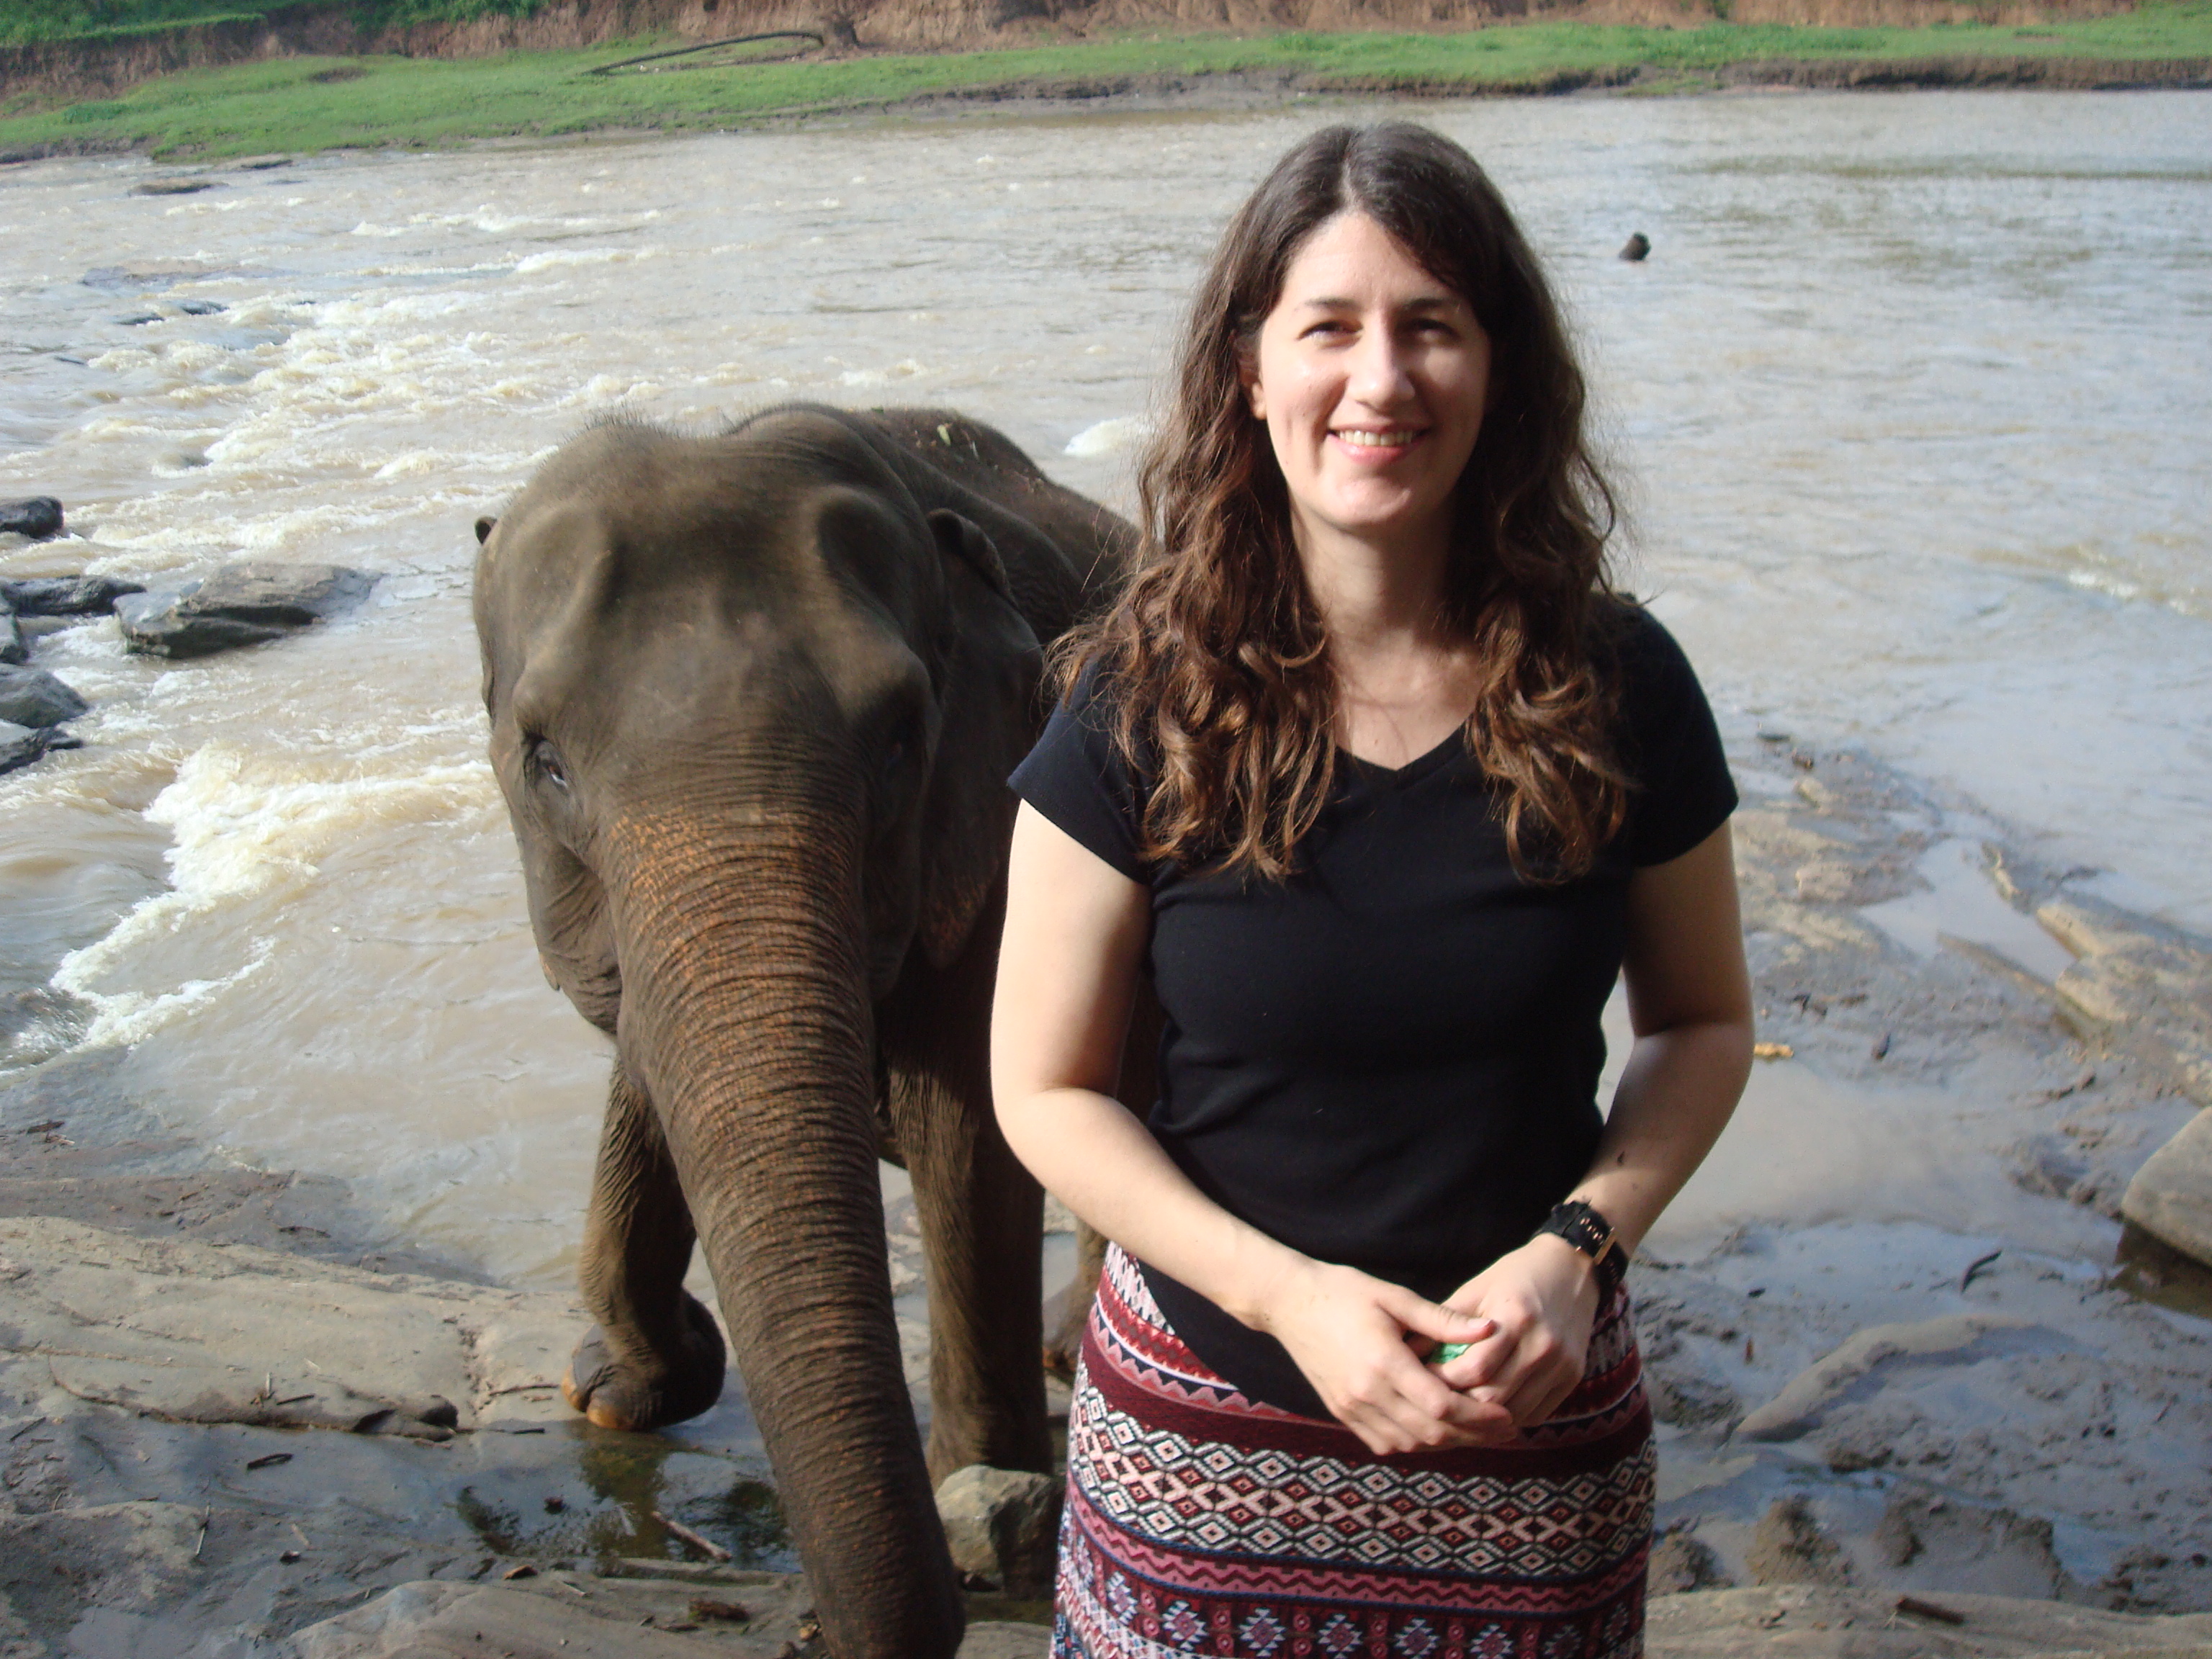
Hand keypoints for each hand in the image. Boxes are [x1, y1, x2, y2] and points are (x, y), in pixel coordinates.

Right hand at [1253, 1258, 1515, 1454]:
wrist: (1288, 1303)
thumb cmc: (1343, 1292)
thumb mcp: (1395, 1297)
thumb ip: (1443, 1320)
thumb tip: (1491, 1329)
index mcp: (1383, 1362)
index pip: (1441, 1406)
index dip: (1479, 1416)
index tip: (1506, 1414)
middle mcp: (1366, 1393)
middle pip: (1431, 1432)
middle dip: (1473, 1435)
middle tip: (1503, 1428)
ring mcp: (1351, 1407)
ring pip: (1410, 1443)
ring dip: (1446, 1442)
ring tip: (1475, 1430)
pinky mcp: (1341, 1412)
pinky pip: (1385, 1443)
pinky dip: (1414, 1443)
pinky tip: (1435, 1430)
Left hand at [1431, 1235, 1600, 1430]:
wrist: (1572, 1270)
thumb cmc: (1515, 1276)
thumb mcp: (1476, 1289)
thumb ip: (1444, 1323)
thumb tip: (1407, 1352)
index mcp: (1516, 1317)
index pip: (1474, 1369)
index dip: (1443, 1381)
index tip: (1422, 1379)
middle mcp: (1543, 1345)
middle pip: (1494, 1398)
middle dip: (1460, 1404)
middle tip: (1436, 1399)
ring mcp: (1562, 1365)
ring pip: (1514, 1413)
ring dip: (1483, 1417)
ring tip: (1458, 1408)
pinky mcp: (1572, 1378)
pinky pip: (1535, 1414)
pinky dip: (1508, 1416)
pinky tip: (1489, 1407)